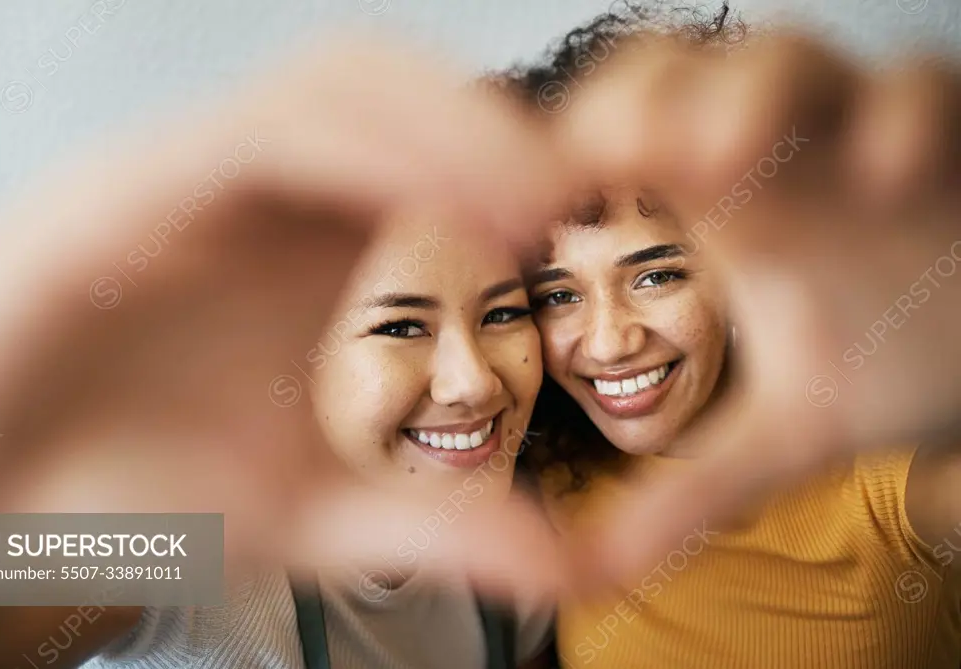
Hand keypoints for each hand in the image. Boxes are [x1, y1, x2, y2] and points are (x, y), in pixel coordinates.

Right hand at [0, 34, 570, 594]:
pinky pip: (267, 135)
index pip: (446, 162)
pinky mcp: (139, 184)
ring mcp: (204, 174)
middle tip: (595, 203)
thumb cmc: (141, 486)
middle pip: (411, 98)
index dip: (540, 183)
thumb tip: (573, 564)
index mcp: (318, 247)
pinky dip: (362, 153)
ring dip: (452, 125)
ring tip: (538, 201)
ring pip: (346, 84)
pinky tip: (432, 208)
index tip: (618, 235)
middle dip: (510, 135)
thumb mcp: (319, 512)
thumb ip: (440, 525)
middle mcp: (271, 193)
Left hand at [564, 32, 960, 578]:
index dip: (561, 154)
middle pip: (670, 71)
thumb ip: (684, 493)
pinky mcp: (953, 136)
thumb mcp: (778, 434)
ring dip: (743, 94)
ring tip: (716, 164)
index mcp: (711, 211)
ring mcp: (857, 131)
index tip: (530, 218)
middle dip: (637, 102)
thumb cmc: (889, 358)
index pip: (610, 136)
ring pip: (783, 56)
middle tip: (613, 164)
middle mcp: (772, 154)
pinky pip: (923, 90)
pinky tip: (885, 177)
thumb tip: (580, 576)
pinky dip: (901, 117)